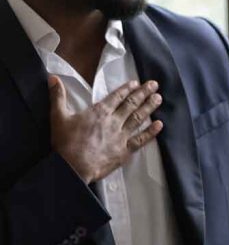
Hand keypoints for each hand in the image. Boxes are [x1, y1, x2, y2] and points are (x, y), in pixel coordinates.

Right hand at [49, 76, 163, 183]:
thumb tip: (53, 78)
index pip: (116, 97)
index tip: (136, 82)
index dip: (127, 89)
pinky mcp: (125, 150)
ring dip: (149, 107)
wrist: (73, 167)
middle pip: (131, 104)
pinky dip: (151, 132)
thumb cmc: (65, 142)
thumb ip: (58, 96)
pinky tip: (159, 124)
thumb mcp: (58, 116)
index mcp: (99, 112)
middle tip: (154, 84)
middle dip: (143, 93)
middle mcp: (113, 121)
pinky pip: (141, 139)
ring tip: (159, 98)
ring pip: (138, 119)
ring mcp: (121, 136)